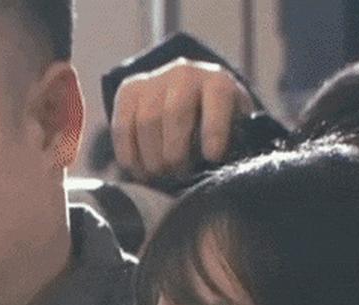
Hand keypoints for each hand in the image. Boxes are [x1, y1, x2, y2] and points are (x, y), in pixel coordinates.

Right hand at [111, 57, 253, 180]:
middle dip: (175, 152)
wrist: (191, 100)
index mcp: (218, 83)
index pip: (216, 98)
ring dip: (152, 158)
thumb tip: (223, 172)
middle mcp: (185, 74)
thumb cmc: (218, 128)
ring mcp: (155, 79)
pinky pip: (123, 125)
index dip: (214, 128)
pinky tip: (139, 171)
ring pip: (146, 121)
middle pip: (174, 113)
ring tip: (160, 176)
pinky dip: (129, 154)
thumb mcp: (236, 133)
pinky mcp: (130, 90)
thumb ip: (235, 146)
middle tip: (178, 175)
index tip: (212, 157)